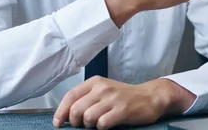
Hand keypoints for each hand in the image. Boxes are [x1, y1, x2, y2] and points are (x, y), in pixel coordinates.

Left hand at [52, 77, 195, 129]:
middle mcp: (102, 88)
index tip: (58, 123)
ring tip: (97, 124)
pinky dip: (101, 127)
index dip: (61, 112)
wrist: (150, 97)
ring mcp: (113, 99)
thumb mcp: (103, 91)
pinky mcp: (122, 110)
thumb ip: (86, 98)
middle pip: (76, 110)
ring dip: (89, 125)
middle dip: (75, 122)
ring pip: (88, 118)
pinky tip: (107, 124)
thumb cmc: (123, 96)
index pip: (70, 96)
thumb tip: (66, 114)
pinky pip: (102, 124)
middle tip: (82, 125)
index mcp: (94, 82)